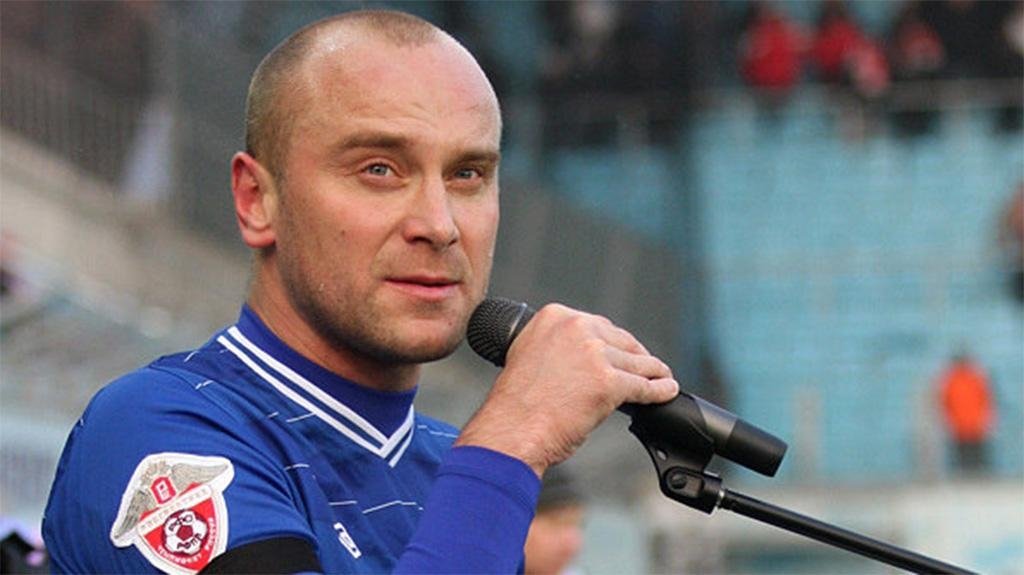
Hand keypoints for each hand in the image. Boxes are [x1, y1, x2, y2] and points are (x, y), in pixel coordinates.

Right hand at [454, 303, 678, 476]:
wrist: (510, 432)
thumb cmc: (515, 406)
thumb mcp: (530, 357)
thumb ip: (557, 347)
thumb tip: (584, 356)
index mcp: (554, 317)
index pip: (598, 325)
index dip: (614, 342)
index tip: (621, 351)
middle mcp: (575, 328)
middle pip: (621, 340)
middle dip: (634, 355)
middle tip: (644, 366)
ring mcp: (594, 355)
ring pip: (636, 363)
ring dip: (653, 372)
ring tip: (662, 377)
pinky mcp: (609, 383)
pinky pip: (644, 386)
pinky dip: (659, 391)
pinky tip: (666, 391)